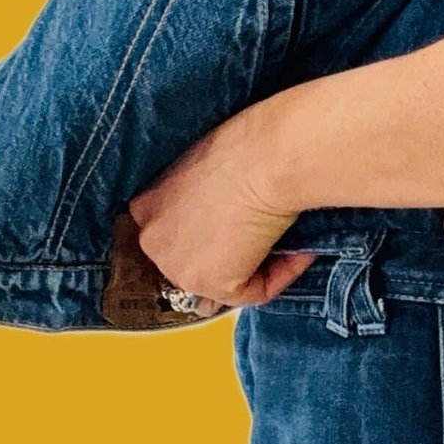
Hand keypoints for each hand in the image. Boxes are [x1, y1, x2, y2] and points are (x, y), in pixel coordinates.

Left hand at [126, 103, 316, 314]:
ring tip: (289, 243)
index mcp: (145, 209)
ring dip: (260, 267)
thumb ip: (205, 203)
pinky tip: (298, 250)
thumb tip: (230, 229)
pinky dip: (281, 274)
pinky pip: (253, 293)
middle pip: (198, 265)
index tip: (244, 228)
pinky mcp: (211, 284)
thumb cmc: (246, 150)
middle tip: (269, 239)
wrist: (266, 158)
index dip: (214, 238)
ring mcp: (177, 267)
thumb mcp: (208, 173)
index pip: (177, 239)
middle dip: (233, 258)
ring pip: (225, 283)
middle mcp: (152, 241)